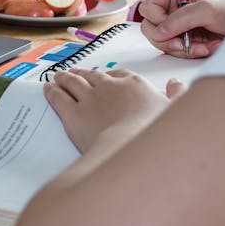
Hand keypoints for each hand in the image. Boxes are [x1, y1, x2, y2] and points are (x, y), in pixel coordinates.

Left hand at [44, 68, 184, 153]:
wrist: (132, 151)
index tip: (105, 77)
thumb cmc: (155, 135)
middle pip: (92, 76)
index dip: (110, 76)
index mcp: (134, 84)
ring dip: (64, 77)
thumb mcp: (175, 111)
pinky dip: (51, 91)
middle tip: (76, 73)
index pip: (119, 74)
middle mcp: (109, 86)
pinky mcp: (72, 114)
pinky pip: (58, 97)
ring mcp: (89, 98)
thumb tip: (176, 84)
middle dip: (83, 73)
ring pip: (72, 82)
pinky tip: (47, 89)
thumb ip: (177, 95)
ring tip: (58, 76)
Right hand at [140, 0, 224, 57]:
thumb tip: (159, 31)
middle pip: (151, 28)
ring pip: (163, 43)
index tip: (169, 28)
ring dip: (182, 49)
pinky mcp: (186, 42)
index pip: (148, 7)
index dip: (155, 19)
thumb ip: (182, 19)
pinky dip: (190, 53)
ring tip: (203, 45)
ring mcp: (179, 27)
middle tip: (182, 44)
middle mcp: (174, 10)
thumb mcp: (209, 10)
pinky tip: (206, 48)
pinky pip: (176, 52)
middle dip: (167, 39)